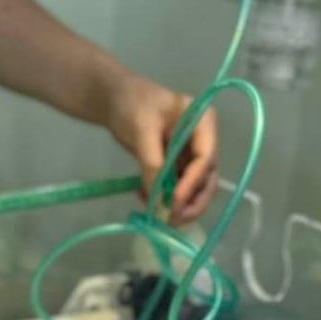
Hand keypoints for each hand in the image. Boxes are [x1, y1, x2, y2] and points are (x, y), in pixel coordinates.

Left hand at [104, 73, 217, 224]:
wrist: (114, 99)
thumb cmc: (132, 104)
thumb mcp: (143, 130)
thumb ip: (153, 164)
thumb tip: (159, 200)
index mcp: (203, 123)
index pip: (206, 159)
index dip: (193, 183)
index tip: (175, 202)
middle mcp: (203, 141)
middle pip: (206, 179)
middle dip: (192, 202)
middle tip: (173, 220)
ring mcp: (189, 155)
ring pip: (192, 188)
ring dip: (177, 205)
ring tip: (156, 214)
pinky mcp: (176, 165)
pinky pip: (175, 188)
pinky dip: (163, 198)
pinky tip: (145, 199)